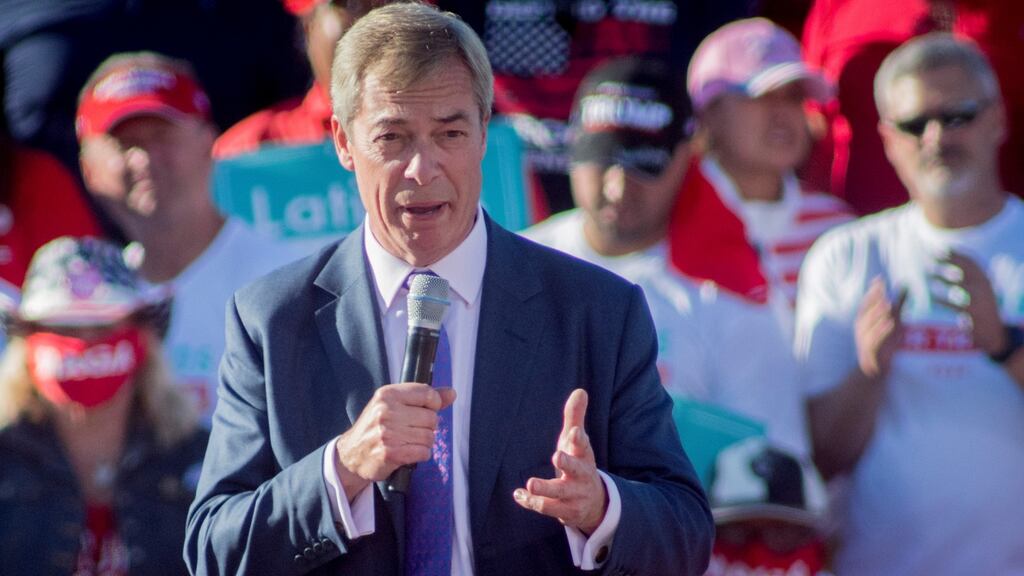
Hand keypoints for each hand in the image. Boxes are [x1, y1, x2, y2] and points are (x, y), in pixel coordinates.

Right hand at [334, 383, 455, 498]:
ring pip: (429, 437)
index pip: (427, 393)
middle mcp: (386, 411)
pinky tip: (407, 453)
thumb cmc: (375, 427)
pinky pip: (424, 452)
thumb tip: (451, 393)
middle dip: (426, 427)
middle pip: (431, 418)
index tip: (425, 410)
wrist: (351, 454)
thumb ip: (423, 398)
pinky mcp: (392, 453)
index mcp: (387, 394)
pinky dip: (420, 455)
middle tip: (410, 431)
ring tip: (407, 442)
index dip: (433, 404)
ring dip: (423, 443)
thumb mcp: (393, 404)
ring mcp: (388, 433)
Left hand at [513, 389, 607, 534]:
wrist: (595, 504)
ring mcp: (574, 496)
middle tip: (557, 456)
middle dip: (567, 463)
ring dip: (545, 490)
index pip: (583, 446)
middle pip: (576, 470)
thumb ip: (575, 417)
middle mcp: (581, 476)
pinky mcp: (564, 512)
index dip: (578, 439)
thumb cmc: (579, 464)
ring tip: (530, 483)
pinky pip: (546, 508)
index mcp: (584, 457)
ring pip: (558, 494)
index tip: (574, 431)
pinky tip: (518, 495)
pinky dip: (531, 502)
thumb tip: (580, 391)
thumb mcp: (577, 442)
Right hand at [856, 277, 906, 378]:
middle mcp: (861, 328)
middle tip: (881, 288)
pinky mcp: (870, 352)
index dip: (873, 291)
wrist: (873, 370)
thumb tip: (905, 284)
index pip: (867, 302)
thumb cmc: (884, 342)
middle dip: (873, 299)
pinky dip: (881, 331)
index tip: (879, 279)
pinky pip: (874, 340)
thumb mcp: (894, 320)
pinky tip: (890, 322)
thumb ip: (899, 303)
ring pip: (868, 325)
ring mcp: (863, 340)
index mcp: (864, 320)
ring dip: (877, 314)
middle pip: (866, 311)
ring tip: (887, 303)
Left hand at [931, 251, 1005, 354]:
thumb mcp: (977, 289)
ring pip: (960, 286)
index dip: (956, 254)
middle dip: (948, 262)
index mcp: (985, 280)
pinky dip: (941, 302)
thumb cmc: (979, 307)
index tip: (939, 248)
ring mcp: (980, 301)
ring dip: (943, 279)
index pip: (971, 262)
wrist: (992, 332)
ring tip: (927, 275)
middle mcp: (984, 288)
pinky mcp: (973, 314)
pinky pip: (954, 306)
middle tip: (930, 258)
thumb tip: (942, 259)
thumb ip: (964, 276)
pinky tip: (931, 300)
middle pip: (965, 270)